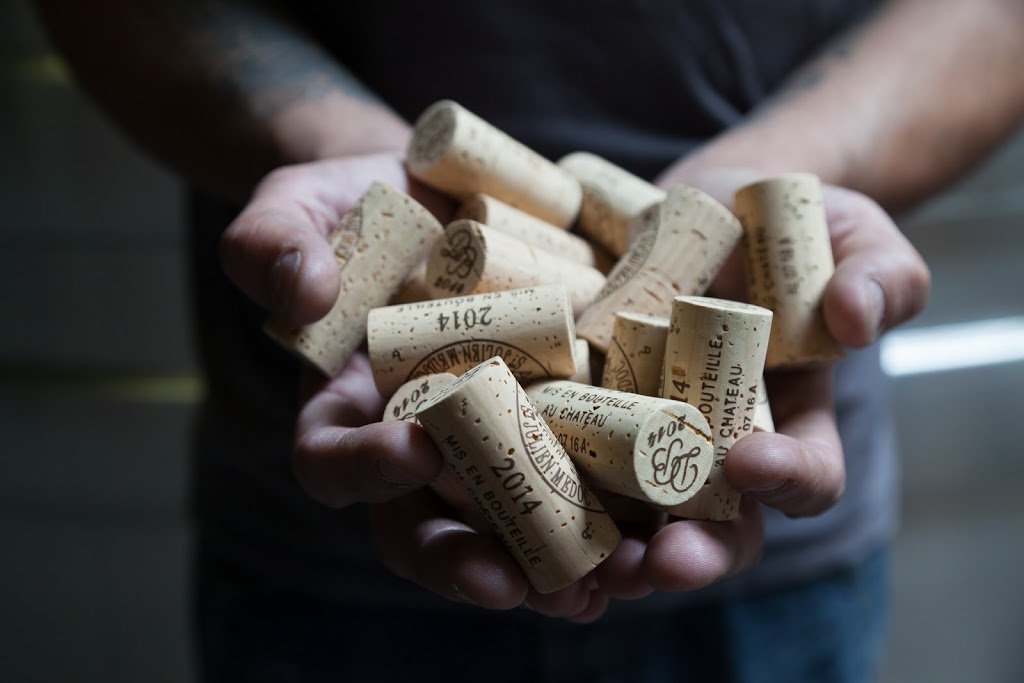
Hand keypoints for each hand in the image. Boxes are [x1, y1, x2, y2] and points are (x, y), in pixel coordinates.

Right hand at [220, 156, 606, 620]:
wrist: (441, 184)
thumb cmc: (354, 202)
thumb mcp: (298, 206)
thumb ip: (272, 241)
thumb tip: (305, 292)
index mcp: (345, 408)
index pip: (334, 460)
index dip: (365, 470)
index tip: (414, 451)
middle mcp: (418, 441)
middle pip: (429, 521)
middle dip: (467, 558)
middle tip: (510, 581)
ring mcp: (491, 435)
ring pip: (513, 520)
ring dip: (554, 563)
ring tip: (601, 582)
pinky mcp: (557, 413)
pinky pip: (582, 475)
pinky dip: (614, 510)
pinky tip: (651, 532)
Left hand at [591, 167, 929, 597]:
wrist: (710, 203)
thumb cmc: (795, 227)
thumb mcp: (857, 238)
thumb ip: (880, 276)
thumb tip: (853, 318)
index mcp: (789, 423)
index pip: (805, 477)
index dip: (787, 479)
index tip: (752, 461)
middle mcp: (715, 446)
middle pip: (713, 525)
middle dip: (692, 552)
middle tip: (662, 561)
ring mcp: (647, 431)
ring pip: (636, 513)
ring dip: (613, 548)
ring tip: (590, 563)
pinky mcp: (590, 401)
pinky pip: (569, 453)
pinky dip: (548, 482)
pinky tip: (519, 491)